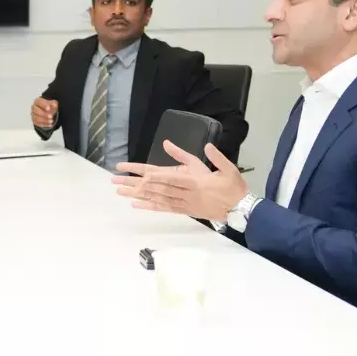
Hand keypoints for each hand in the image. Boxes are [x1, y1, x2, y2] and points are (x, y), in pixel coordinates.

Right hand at [31, 97, 58, 128]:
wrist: (48, 112)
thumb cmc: (50, 106)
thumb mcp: (53, 103)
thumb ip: (53, 103)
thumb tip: (54, 105)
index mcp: (37, 101)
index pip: (39, 102)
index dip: (43, 105)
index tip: (48, 108)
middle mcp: (34, 107)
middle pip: (36, 111)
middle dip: (44, 114)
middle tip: (51, 116)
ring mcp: (33, 114)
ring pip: (37, 118)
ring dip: (44, 120)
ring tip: (51, 121)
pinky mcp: (34, 121)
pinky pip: (38, 124)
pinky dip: (45, 124)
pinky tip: (50, 124)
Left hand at [113, 141, 247, 222]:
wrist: (241, 209)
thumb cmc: (233, 187)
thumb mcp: (227, 167)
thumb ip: (215, 156)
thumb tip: (207, 144)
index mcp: (195, 181)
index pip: (169, 176)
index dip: (151, 174)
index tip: (135, 172)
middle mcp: (186, 193)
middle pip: (156, 187)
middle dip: (135, 183)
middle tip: (116, 181)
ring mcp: (184, 203)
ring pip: (156, 198)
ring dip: (137, 195)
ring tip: (119, 192)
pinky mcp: (185, 211)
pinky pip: (164, 208)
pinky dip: (149, 206)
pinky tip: (136, 205)